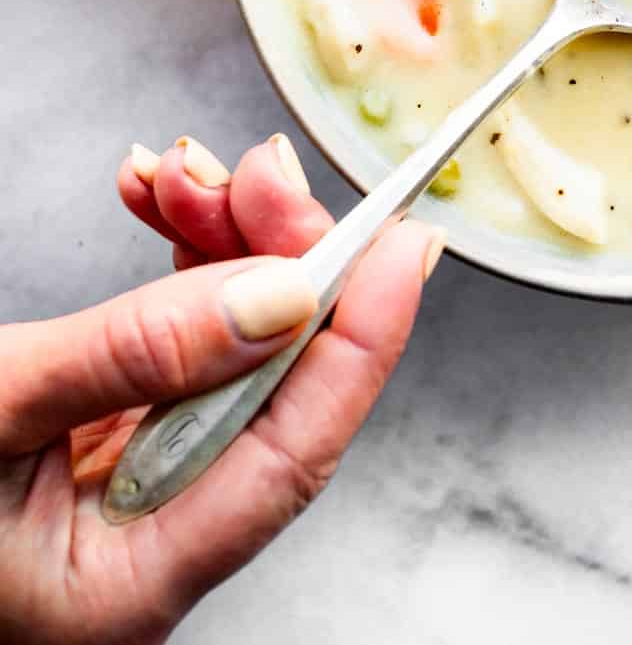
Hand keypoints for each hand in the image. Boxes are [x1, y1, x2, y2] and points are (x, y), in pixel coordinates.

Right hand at [0, 133, 440, 644]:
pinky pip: (170, 339)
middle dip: (274, 259)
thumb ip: (134, 357)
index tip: (407, 244)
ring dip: (218, 243)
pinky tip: (159, 203)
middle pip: (266, 385)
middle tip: (258, 172)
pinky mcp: (98, 434)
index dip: (366, 343)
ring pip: (223, 347)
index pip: (292, 455)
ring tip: (183, 172)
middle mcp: (144, 539)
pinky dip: (172, 263)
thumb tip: (277, 295)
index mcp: (127, 585)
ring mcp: (123, 484)